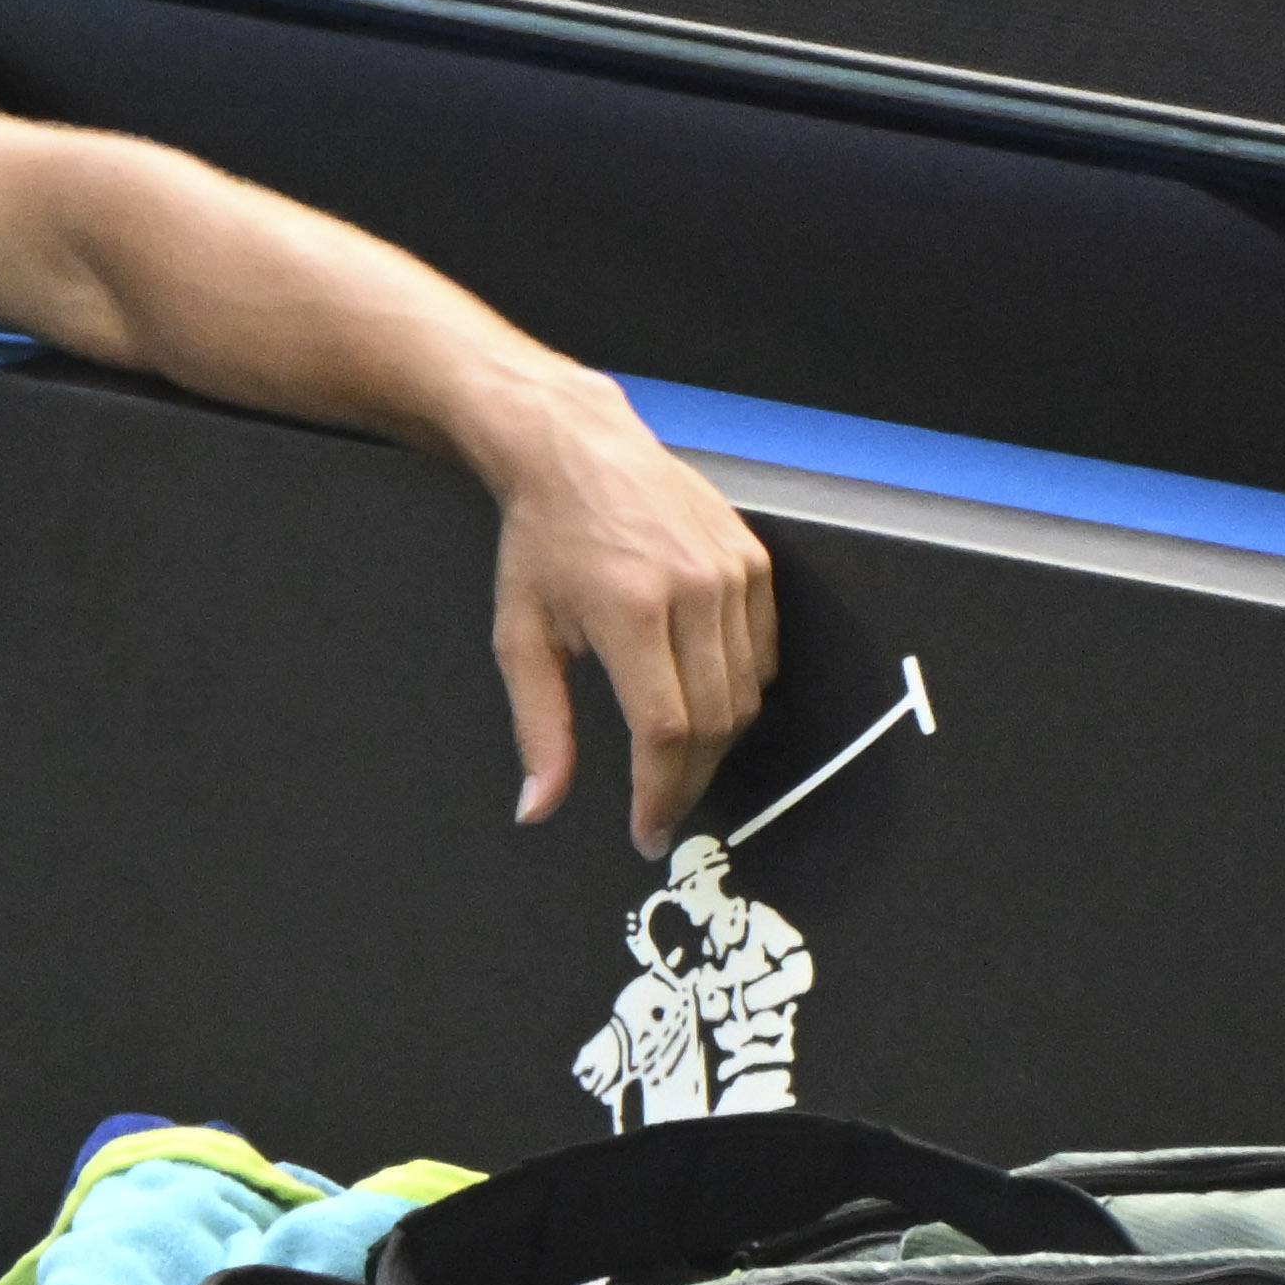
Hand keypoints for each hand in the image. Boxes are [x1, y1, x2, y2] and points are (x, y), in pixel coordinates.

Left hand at [482, 391, 778, 849]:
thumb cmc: (540, 545)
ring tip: (677, 765)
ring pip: (746, 694)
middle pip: (715, 722)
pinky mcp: (757, 561)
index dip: (660, 793)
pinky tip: (703, 704)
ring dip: (716, 745)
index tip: (645, 832)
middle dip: (689, 781)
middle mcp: (695, 592)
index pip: (666, 731)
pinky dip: (740, 693)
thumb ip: (540, 729)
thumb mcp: (521, 638)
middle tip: (660, 809)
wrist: (579, 452)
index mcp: (631, 613)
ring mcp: (735, 573)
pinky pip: (764, 654)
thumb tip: (538, 810)